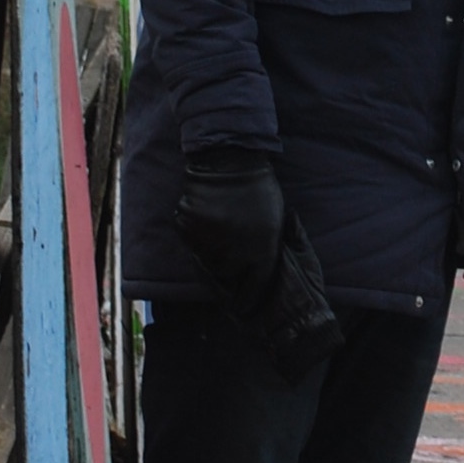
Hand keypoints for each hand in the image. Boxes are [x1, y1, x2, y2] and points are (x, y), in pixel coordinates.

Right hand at [174, 147, 285, 296]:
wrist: (228, 160)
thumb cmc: (258, 188)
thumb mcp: (276, 220)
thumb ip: (268, 247)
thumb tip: (261, 269)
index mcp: (261, 249)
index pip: (255, 284)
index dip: (251, 295)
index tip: (246, 303)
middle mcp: (234, 250)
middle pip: (228, 277)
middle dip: (230, 278)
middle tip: (230, 275)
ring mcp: (209, 240)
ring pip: (207, 262)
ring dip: (212, 259)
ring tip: (219, 244)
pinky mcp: (188, 228)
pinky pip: (192, 243)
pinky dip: (197, 240)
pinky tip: (206, 227)